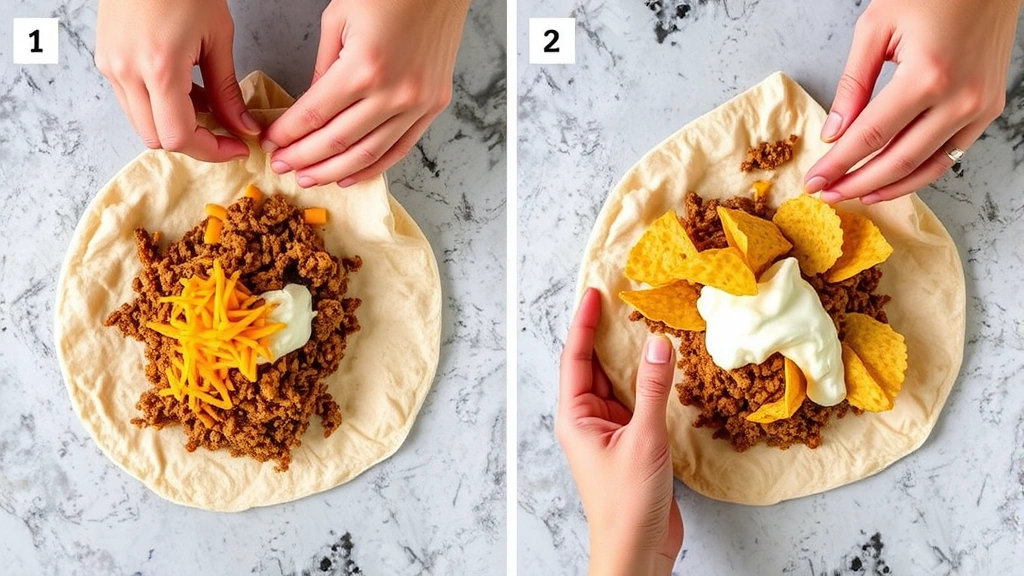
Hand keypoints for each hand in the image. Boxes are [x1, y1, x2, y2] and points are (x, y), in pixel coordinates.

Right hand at [94, 0, 258, 161]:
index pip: (179, 136)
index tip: (236, 148)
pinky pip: (133, 102)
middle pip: (157, 138)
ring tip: (208, 107)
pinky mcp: (106, 60)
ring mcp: (110, 67)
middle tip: (225, 134)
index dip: (211, 151)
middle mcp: (126, 72)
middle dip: (194, 143)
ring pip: (142, 124)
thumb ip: (228, 91)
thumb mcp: (219, 38)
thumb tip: (242, 128)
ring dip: (176, 126)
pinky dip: (160, 107)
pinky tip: (186, 91)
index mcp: (158, 68)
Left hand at [261, 0, 470, 187]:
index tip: (272, 143)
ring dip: (335, 170)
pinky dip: (374, 166)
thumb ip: (324, 68)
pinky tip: (351, 175)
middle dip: (303, 158)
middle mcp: (393, 93)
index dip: (288, 134)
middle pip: (337, 140)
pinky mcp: (434, 105)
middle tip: (281, 165)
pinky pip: (400, 147)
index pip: (314, 115)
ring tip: (311, 178)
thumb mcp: (340, 19)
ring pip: (369, 153)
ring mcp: (417, 103)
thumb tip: (311, 108)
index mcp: (363, 68)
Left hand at [556, 289, 683, 575]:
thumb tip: (659, 344)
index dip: (584, 324)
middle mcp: (587, 421)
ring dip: (630, 359)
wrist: (636, 550)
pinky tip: (664, 369)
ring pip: (617, 385)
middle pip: (594, 367)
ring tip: (645, 324)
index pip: (576, 359)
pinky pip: (636, 403)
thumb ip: (653, 390)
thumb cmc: (628, 503)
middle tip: (621, 300)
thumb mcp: (644, 439)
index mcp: (576, 417)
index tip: (594, 294)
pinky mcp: (630, 445)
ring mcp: (609, 433)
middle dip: (606, 335)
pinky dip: (648, 384)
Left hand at [804, 0, 1022, 203]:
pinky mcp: (989, 108)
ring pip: (927, 166)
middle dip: (856, 183)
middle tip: (827, 193)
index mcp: (927, 76)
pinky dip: (919, 172)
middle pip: (897, 160)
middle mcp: (959, 98)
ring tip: (855, 194)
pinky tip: (891, 180)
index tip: (814, 181)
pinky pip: (950, 154)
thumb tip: (833, 133)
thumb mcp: (876, 28)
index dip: (838, 164)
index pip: (870, 136)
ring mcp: (979, 107)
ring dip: (887, 187)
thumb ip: (852, 85)